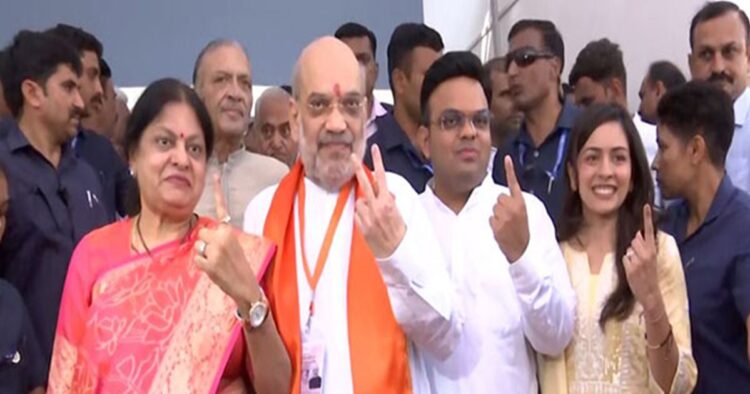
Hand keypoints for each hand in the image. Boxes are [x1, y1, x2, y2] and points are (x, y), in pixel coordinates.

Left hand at [194, 175, 259, 308]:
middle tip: (219, 253)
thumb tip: (206, 232)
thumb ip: (222, 236)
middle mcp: (222, 238)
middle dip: (206, 242)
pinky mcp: (208, 263)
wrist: (246, 287)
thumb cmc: (240, 266)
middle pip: (202, 232)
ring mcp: (215, 251)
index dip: (218, 191)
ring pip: (198, 245)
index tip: (215, 174)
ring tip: (217, 262)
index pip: (222, 210)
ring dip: (203, 254)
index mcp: (230, 231)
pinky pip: (197, 259)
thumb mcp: (235, 245)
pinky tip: (213, 270)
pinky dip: (202, 265)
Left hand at [351, 144, 405, 258]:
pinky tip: (371, 223)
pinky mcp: (362, 226)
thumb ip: (389, 199)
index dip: (378, 162)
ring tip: (374, 216)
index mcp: (388, 202)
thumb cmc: (399, 231)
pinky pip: (358, 215)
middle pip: (364, 183)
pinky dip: (363, 216)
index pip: (382, 177)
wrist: (397, 251)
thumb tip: (384, 190)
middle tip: (351, 156)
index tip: (375, 149)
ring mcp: (368, 217)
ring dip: (365, 205)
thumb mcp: (398, 211)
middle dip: (358, 168)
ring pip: (360, 201)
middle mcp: (377, 207)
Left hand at [490, 156, 529, 262]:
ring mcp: (504, 215)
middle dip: (501, 206)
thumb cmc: (522, 231)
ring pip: (493, 208)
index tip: (506, 157)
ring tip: (506, 225)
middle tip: (509, 217)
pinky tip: (501, 230)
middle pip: (499, 197)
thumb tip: (502, 197)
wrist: (522, 249)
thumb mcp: (524, 214)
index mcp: (521, 203)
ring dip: (497, 215)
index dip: (510, 170)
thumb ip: (515, 204)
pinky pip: (490, 219)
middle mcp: (513, 207)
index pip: (514, 183)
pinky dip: (494, 224)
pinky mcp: (496, 224)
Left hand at [623, 204, 661, 315]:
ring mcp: (639, 260)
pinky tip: (632, 271)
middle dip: (635, 246)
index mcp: (653, 250)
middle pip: (634, 239)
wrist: (650, 292)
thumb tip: (638, 235)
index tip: (646, 206)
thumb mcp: (651, 259)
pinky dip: (626, 263)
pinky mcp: (631, 266)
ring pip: (629, 248)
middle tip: (640, 259)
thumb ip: (646, 246)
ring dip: (630, 255)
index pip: (650, 231)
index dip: (647, 218)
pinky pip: (624, 258)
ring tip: (637, 266)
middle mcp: (647, 253)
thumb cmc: (649, 275)